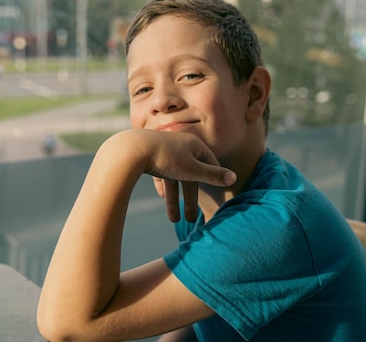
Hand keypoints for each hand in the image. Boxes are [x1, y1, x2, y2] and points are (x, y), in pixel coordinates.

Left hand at [112, 130, 236, 221]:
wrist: (130, 150)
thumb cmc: (165, 158)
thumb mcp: (192, 169)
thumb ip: (213, 175)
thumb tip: (234, 177)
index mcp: (193, 145)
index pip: (210, 162)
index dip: (215, 178)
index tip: (218, 193)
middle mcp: (180, 145)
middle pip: (190, 176)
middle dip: (189, 200)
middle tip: (190, 220)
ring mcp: (164, 150)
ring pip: (173, 178)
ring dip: (173, 200)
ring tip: (173, 220)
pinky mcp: (149, 156)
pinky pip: (159, 173)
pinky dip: (162, 186)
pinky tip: (160, 195)